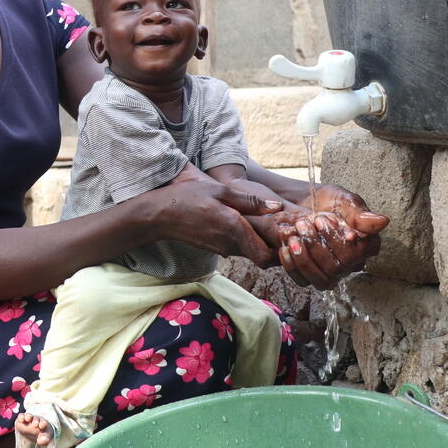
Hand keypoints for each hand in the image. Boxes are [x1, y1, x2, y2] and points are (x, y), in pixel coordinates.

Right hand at [148, 172, 283, 265]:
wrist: (159, 215)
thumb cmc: (188, 197)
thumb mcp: (219, 190)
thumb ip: (250, 201)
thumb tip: (277, 208)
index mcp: (234, 228)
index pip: (268, 257)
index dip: (282, 251)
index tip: (288, 235)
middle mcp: (230, 244)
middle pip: (263, 257)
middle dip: (276, 247)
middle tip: (284, 229)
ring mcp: (222, 248)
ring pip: (252, 253)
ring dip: (262, 243)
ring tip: (268, 223)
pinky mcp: (216, 248)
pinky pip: (239, 248)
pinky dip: (248, 240)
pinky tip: (247, 224)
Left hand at [277, 186, 388, 288]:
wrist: (303, 204)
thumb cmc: (328, 201)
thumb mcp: (344, 201)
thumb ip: (359, 213)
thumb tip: (382, 221)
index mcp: (366, 246)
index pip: (356, 254)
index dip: (336, 240)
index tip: (320, 219)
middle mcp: (351, 264)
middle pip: (338, 268)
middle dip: (316, 246)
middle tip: (303, 224)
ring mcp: (331, 272)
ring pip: (322, 281)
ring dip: (304, 259)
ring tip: (292, 236)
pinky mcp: (311, 276)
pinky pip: (303, 282)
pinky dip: (292, 266)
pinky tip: (285, 247)